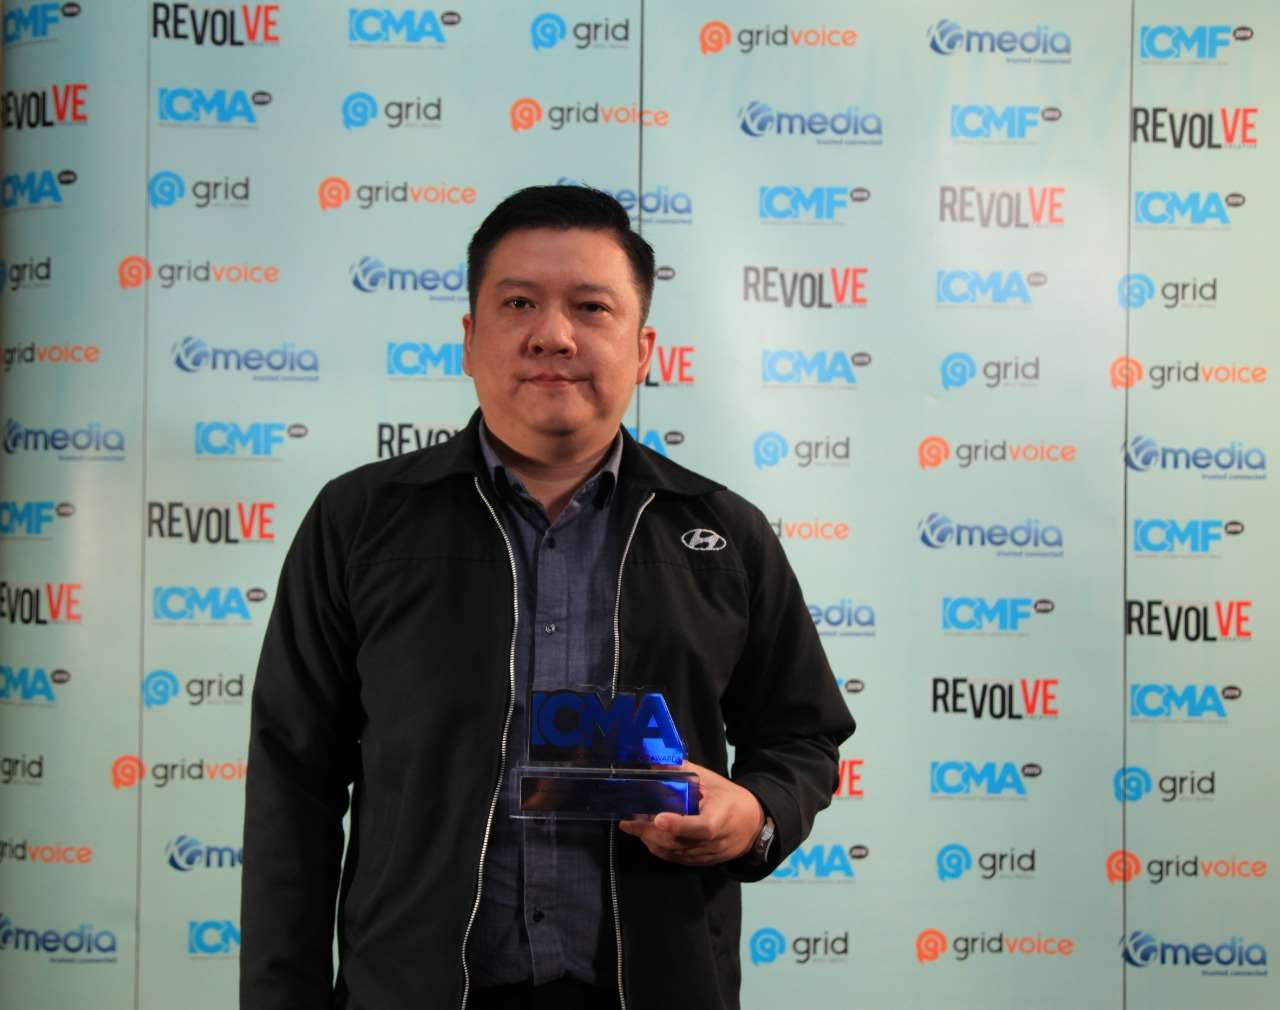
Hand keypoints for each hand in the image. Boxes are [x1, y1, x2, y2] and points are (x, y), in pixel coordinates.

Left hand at [618, 761, 764, 865]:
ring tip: (633, 827)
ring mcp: (707, 855)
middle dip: (650, 833)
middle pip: (679, 842)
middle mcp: (714, 841)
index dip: (679, 824)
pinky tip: (647, 838)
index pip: (701, 826)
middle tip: (629, 822)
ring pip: (675, 853)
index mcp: (720, 818)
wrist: (752, 825)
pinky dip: (660, 850)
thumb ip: (684, 773)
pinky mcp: (702, 863)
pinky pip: (677, 859)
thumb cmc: (729, 799)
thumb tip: (656, 761)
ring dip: (651, 841)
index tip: (659, 818)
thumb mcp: (712, 781)